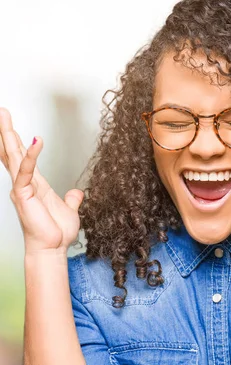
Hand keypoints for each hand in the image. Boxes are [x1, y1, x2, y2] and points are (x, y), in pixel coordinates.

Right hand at [0, 108, 83, 254]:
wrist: (53, 249)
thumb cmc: (57, 233)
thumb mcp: (69, 210)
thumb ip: (71, 199)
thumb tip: (76, 192)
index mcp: (34, 184)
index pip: (22, 158)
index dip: (17, 142)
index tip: (11, 126)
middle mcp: (24, 184)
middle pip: (12, 152)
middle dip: (7, 131)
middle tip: (2, 112)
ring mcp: (22, 188)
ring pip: (13, 156)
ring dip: (9, 135)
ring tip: (4, 117)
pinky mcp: (24, 194)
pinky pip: (27, 170)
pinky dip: (32, 155)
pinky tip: (36, 140)